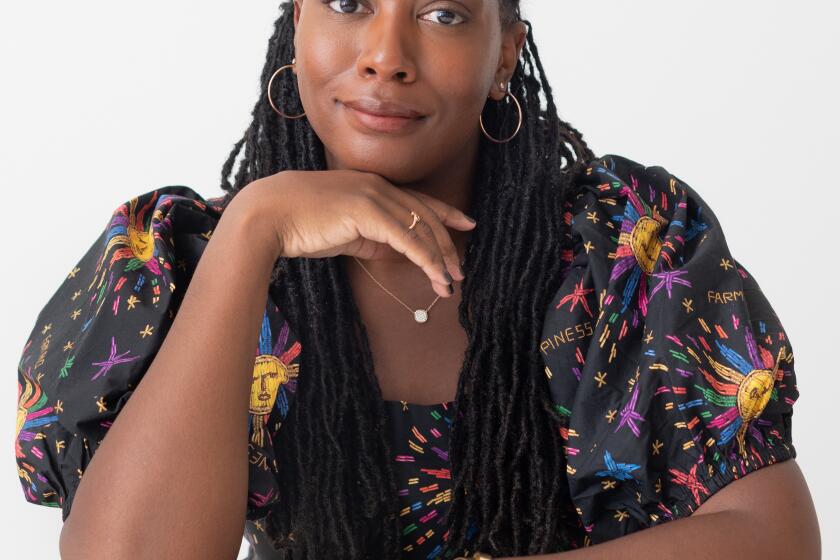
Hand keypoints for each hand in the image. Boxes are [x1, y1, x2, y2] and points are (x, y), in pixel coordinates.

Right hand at [236, 169, 475, 297]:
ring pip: (420, 228)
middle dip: (446, 244)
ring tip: (450, 284)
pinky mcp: (367, 211)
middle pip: (425, 215)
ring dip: (439, 258)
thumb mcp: (344, 231)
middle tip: (460, 270)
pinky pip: (407, 238)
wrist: (267, 215)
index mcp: (371, 186)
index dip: (445, 212)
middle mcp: (377, 185)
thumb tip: (397, 251)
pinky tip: (435, 276)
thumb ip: (371, 237)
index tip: (466, 223)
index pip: (417, 200)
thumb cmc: (299, 225)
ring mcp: (373, 195)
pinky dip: (425, 259)